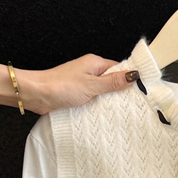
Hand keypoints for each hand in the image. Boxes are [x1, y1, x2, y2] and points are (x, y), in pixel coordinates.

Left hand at [17, 55, 139, 114]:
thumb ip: (112, 82)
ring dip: (109, 101)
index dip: (130, 78)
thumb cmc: (60, 86)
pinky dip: (99, 106)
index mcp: (95, 63)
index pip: (119, 68)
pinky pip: (94, 99)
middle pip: (112, 81)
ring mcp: (83, 83)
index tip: (141, 90)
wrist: (37, 95)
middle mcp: (90, 71)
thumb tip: (132, 76)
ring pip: (103, 91)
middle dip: (121, 92)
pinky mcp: (78, 94)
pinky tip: (103, 114)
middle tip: (133, 105)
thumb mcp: (91, 85)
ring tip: (120, 112)